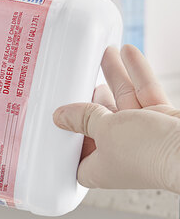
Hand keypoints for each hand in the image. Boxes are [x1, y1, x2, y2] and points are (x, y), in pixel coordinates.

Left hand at [53, 45, 179, 192]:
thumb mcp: (103, 130)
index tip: (59, 114)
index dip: (67, 135)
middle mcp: (119, 153)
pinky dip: (137, 73)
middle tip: (82, 77)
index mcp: (99, 167)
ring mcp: (141, 136)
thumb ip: (83, 118)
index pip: (76, 153)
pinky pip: (144, 93)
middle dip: (92, 97)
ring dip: (115, 76)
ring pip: (123, 101)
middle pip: (98, 121)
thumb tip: (61, 116)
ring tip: (105, 53)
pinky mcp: (160, 121)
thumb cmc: (147, 152)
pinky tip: (128, 52)